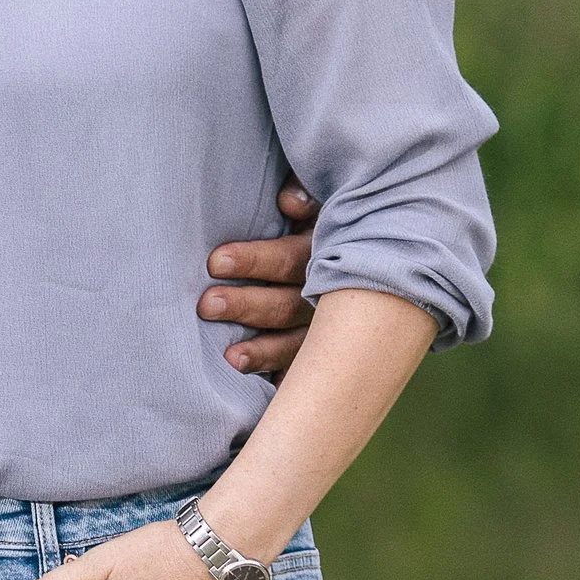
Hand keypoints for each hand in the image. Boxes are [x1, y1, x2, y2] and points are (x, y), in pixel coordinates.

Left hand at [201, 179, 318, 379]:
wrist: (372, 257)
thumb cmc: (320, 223)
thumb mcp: (320, 203)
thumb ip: (306, 195)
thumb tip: (288, 202)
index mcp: (327, 250)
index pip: (290, 258)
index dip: (255, 260)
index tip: (215, 262)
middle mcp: (331, 294)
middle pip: (287, 303)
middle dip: (247, 305)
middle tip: (207, 305)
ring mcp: (328, 328)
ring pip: (295, 343)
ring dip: (262, 350)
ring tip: (230, 357)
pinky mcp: (321, 354)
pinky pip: (299, 369)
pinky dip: (278, 375)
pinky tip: (255, 384)